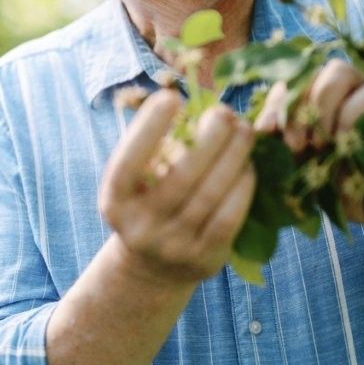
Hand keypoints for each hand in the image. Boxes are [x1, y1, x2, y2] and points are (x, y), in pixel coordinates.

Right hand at [99, 90, 256, 285]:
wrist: (154, 268)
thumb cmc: (148, 204)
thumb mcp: (138, 182)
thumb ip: (155, 149)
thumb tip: (195, 108)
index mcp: (115, 203)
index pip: (127, 164)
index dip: (147, 130)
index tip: (170, 96)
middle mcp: (140, 228)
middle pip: (181, 178)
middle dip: (208, 139)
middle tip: (224, 111)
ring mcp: (173, 247)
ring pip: (210, 195)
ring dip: (233, 156)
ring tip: (243, 131)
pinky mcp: (204, 259)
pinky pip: (229, 217)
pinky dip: (242, 186)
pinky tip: (247, 166)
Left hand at [254, 60, 363, 234]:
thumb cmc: (332, 183)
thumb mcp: (296, 167)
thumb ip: (276, 147)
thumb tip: (253, 133)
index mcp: (308, 97)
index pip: (285, 82)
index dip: (273, 103)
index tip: (266, 132)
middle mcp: (336, 86)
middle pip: (310, 69)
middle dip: (296, 106)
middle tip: (294, 145)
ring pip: (340, 72)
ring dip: (322, 109)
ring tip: (318, 147)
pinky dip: (351, 119)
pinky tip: (343, 146)